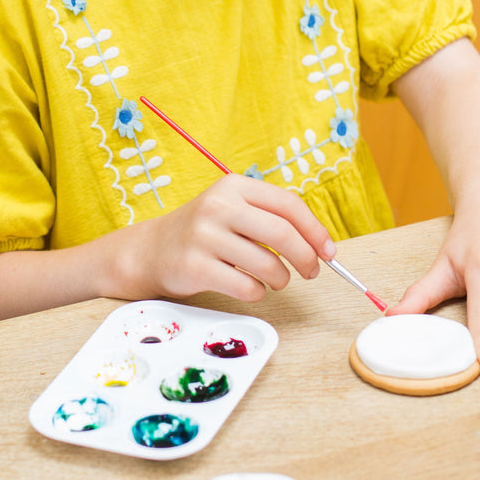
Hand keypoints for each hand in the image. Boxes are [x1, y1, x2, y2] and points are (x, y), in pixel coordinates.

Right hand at [123, 174, 334, 302]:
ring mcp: (204, 236)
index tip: (329, 251)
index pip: (287, 204)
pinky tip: (250, 287)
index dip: (315, 229)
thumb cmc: (204, 233)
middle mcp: (218, 206)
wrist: (151, 251)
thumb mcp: (232, 210)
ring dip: (282, 279)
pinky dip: (258, 293)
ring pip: (267, 264)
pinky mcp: (195, 267)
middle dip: (307, 257)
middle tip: (312, 271)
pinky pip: (246, 287)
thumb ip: (270, 218)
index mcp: (233, 186)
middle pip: (282, 233)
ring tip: (277, 280)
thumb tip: (321, 245)